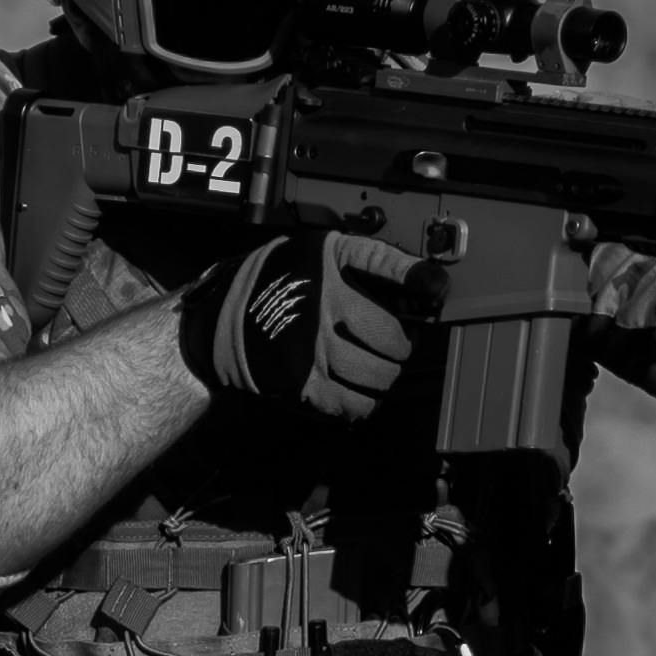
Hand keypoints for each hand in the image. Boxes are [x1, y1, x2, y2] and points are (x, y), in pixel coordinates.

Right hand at [177, 229, 421, 421]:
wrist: (224, 318)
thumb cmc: (280, 280)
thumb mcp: (324, 251)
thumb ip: (375, 259)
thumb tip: (429, 277)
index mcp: (331, 282)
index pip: (388, 289)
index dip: (415, 298)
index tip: (430, 298)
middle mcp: (323, 318)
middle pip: (390, 343)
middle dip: (400, 349)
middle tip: (395, 348)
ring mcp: (313, 355)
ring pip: (375, 378)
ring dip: (385, 378)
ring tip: (380, 372)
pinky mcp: (302, 385)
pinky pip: (349, 405)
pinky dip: (362, 403)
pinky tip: (359, 392)